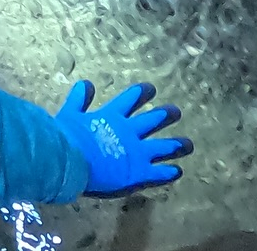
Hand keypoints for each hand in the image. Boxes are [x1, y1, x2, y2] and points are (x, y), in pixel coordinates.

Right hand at [53, 82, 191, 196]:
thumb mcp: (70, 112)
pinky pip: (160, 172)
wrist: (73, 161)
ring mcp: (138, 153)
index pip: (131, 99)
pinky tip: (177, 171)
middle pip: (153, 120)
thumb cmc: (68, 137)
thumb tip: (87, 84)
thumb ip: (79, 99)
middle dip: (166, 115)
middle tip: (176, 112)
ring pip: (163, 146)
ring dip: (176, 145)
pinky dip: (169, 171)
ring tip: (188, 144)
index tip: (151, 88)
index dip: (141, 93)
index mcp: (112, 116)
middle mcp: (129, 131)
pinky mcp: (141, 173)